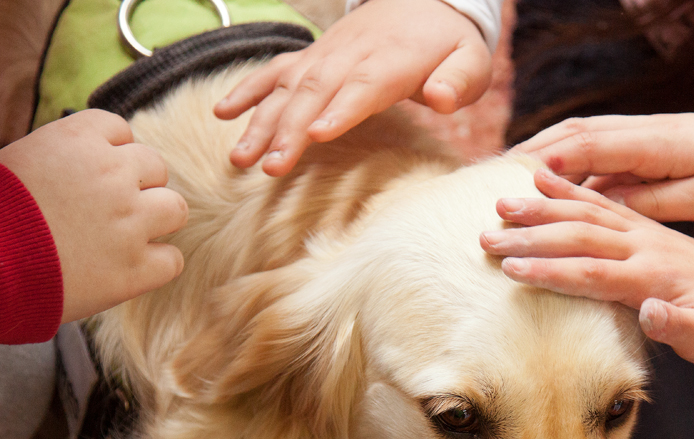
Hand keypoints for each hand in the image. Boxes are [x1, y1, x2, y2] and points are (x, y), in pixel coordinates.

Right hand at [0, 110, 187, 322]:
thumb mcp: (17, 159)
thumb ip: (61, 154)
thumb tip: (81, 162)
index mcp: (80, 137)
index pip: (121, 131)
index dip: (110, 155)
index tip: (92, 176)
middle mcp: (113, 172)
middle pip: (154, 167)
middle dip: (136, 186)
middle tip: (108, 211)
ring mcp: (129, 221)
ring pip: (174, 208)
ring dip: (156, 220)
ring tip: (125, 238)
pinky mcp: (135, 268)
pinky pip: (172, 260)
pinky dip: (156, 265)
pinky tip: (130, 269)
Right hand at [214, 0, 491, 175]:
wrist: (425, 1)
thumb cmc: (449, 44)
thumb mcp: (471, 61)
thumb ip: (458, 80)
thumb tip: (441, 98)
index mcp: (392, 61)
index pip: (362, 87)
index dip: (339, 110)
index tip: (315, 135)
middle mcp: (351, 56)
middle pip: (316, 92)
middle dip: (288, 130)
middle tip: (270, 167)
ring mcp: (326, 55)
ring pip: (288, 86)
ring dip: (261, 121)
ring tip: (240, 158)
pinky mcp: (311, 57)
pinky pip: (274, 70)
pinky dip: (247, 90)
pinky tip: (222, 115)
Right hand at [480, 169, 693, 368]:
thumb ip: (682, 328)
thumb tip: (651, 315)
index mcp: (657, 273)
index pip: (594, 269)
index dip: (550, 269)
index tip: (510, 269)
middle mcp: (646, 245)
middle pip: (579, 234)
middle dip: (530, 234)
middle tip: (484, 236)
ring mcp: (645, 232)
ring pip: (586, 209)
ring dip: (542, 205)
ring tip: (500, 200)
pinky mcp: (645, 228)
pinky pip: (602, 201)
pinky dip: (570, 187)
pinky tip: (542, 176)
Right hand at [514, 111, 693, 227]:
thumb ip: (658, 203)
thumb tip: (606, 207)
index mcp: (661, 149)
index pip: (592, 157)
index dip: (550, 177)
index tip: (514, 195)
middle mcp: (645, 136)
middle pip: (574, 144)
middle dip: (529, 168)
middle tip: (490, 196)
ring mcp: (645, 138)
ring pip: (579, 142)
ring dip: (539, 160)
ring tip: (502, 183)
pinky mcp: (648, 147)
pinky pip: (596, 151)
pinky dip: (563, 162)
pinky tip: (544, 179)